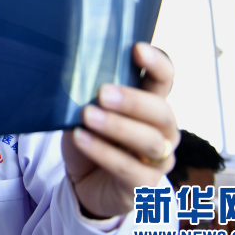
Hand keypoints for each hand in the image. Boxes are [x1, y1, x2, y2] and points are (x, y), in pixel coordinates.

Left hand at [61, 42, 179, 217]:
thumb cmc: (91, 138)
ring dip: (117, 126)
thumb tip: (69, 69)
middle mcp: (163, 130)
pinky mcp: (144, 185)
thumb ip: (89, 93)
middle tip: (103, 93)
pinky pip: (129, 169)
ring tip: (88, 115)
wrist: (86, 184)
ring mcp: (158, 159)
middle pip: (162, 112)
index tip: (137, 48)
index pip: (165, 79)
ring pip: (150, 141)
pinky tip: (81, 138)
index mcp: (152, 104)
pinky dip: (103, 152)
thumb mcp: (87, 110)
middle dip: (133, 101)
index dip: (157, 63)